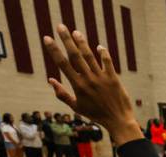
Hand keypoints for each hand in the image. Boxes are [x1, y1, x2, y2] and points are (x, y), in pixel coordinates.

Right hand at [42, 25, 139, 145]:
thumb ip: (62, 94)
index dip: (54, 50)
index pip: (62, 64)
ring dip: (82, 43)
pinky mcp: (113, 78)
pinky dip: (103, 53)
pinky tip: (99, 47)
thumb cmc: (96, 115)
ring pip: (90, 56)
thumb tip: (50, 80)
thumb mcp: (76, 107)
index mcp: (77, 86)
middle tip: (60, 26)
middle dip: (66, 40)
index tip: (47, 38)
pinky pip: (107, 62)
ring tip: (76, 32)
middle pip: (75, 55)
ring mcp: (101, 78)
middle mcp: (88, 79)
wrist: (118, 120)